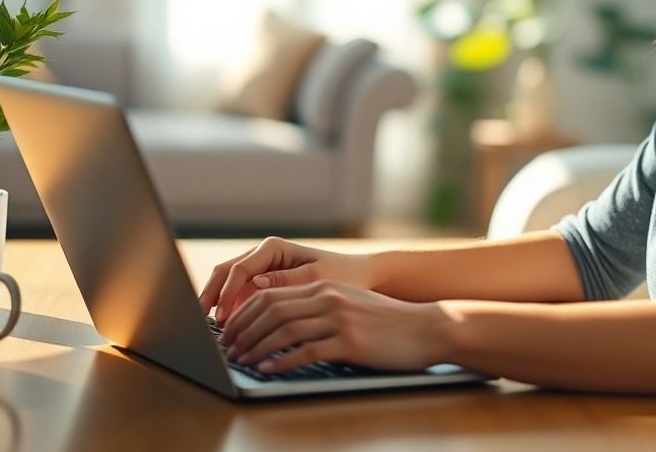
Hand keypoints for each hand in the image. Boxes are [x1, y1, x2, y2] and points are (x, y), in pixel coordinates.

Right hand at [198, 236, 374, 322]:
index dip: (227, 293)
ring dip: (217, 303)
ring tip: (211, 328)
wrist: (357, 276)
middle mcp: (262, 255)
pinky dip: (230, 309)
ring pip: (227, 283)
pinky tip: (227, 329)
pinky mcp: (262, 284)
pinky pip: (238, 294)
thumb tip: (258, 285)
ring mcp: (260, 269)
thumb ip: (288, 280)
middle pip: (225, 273)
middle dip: (211, 296)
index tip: (222, 316)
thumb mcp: (318, 278)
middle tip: (201, 321)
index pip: (239, 269)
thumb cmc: (341, 275)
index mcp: (272, 248)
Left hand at [218, 281, 449, 372]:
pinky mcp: (349, 343)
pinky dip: (281, 361)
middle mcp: (328, 298)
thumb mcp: (351, 303)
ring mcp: (338, 319)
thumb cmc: (389, 322)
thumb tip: (283, 321)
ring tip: (241, 360)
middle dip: (243, 330)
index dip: (244, 312)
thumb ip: (319, 306)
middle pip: (271, 310)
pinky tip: (267, 368)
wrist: (427, 328)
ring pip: (283, 330)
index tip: (230, 329)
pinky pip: (306, 351)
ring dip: (256, 346)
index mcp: (324, 287)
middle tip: (228, 348)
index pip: (271, 294)